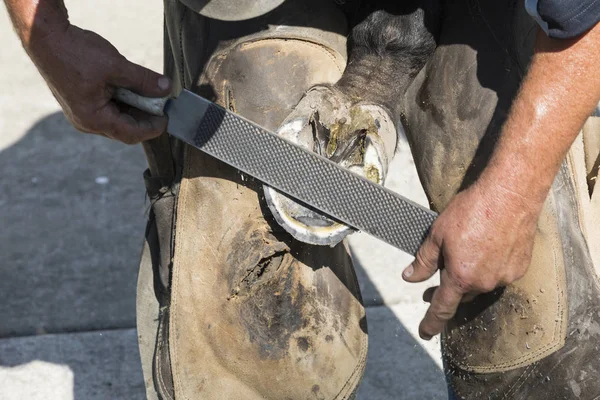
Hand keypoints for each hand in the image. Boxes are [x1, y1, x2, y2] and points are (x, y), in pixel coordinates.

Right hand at [28, 24, 170, 143]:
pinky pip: (108, 110)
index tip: (167, 117)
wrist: (46, 38)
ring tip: (148, 92)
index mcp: (93, 118)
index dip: (153, 127)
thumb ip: (143, 80)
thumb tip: (166, 89)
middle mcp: (86, 122)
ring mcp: (82, 114)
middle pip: (125, 129)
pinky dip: (123, 102)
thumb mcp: (117, 66)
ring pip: (117, 119)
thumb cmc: (75, 53)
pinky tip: (132, 88)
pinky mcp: (82, 104)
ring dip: (134, 108)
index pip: (131, 134)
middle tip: (161, 103)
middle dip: (145, 117)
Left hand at [402, 180, 542, 339]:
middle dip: (446, 292)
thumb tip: (410, 277)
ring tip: (460, 257)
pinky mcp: (520, 267)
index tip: (425, 333)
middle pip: (462, 294)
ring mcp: (505, 276)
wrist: (511, 194)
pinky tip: (484, 250)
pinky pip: (498, 274)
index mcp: (461, 277)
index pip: (442, 308)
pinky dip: (488, 267)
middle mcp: (484, 282)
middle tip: (431, 290)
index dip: (432, 323)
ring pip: (481, 284)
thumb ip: (423, 261)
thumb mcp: (437, 234)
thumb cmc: (472, 210)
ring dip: (468, 277)